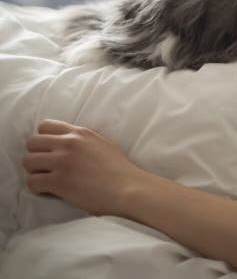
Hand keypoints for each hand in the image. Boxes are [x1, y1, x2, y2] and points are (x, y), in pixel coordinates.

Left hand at [22, 119, 145, 215]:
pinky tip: (49, 191)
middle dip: (35, 155)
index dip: (43, 139)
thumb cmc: (120, 170)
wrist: (128, 188)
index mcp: (80, 133)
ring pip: (27, 162)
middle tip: (45, 167)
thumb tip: (69, 141)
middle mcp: (69, 143)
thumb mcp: (103, 144)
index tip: (49, 151)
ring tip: (46, 179)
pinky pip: (31, 182)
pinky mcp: (59, 182)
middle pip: (32, 143)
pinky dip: (37, 188)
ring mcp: (63, 162)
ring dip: (34, 172)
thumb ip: (84, 140)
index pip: (45, 126)